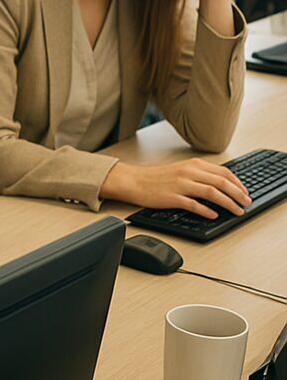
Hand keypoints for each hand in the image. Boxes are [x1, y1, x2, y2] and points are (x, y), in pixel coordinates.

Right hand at [101, 158, 250, 219]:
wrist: (133, 181)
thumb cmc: (156, 178)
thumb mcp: (181, 170)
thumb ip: (200, 174)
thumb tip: (221, 185)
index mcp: (192, 164)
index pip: (224, 172)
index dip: (238, 183)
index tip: (245, 192)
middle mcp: (188, 172)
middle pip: (221, 182)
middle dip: (238, 194)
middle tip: (246, 203)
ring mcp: (180, 184)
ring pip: (211, 192)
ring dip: (228, 203)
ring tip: (236, 211)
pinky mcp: (172, 197)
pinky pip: (194, 204)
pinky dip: (206, 210)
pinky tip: (214, 215)